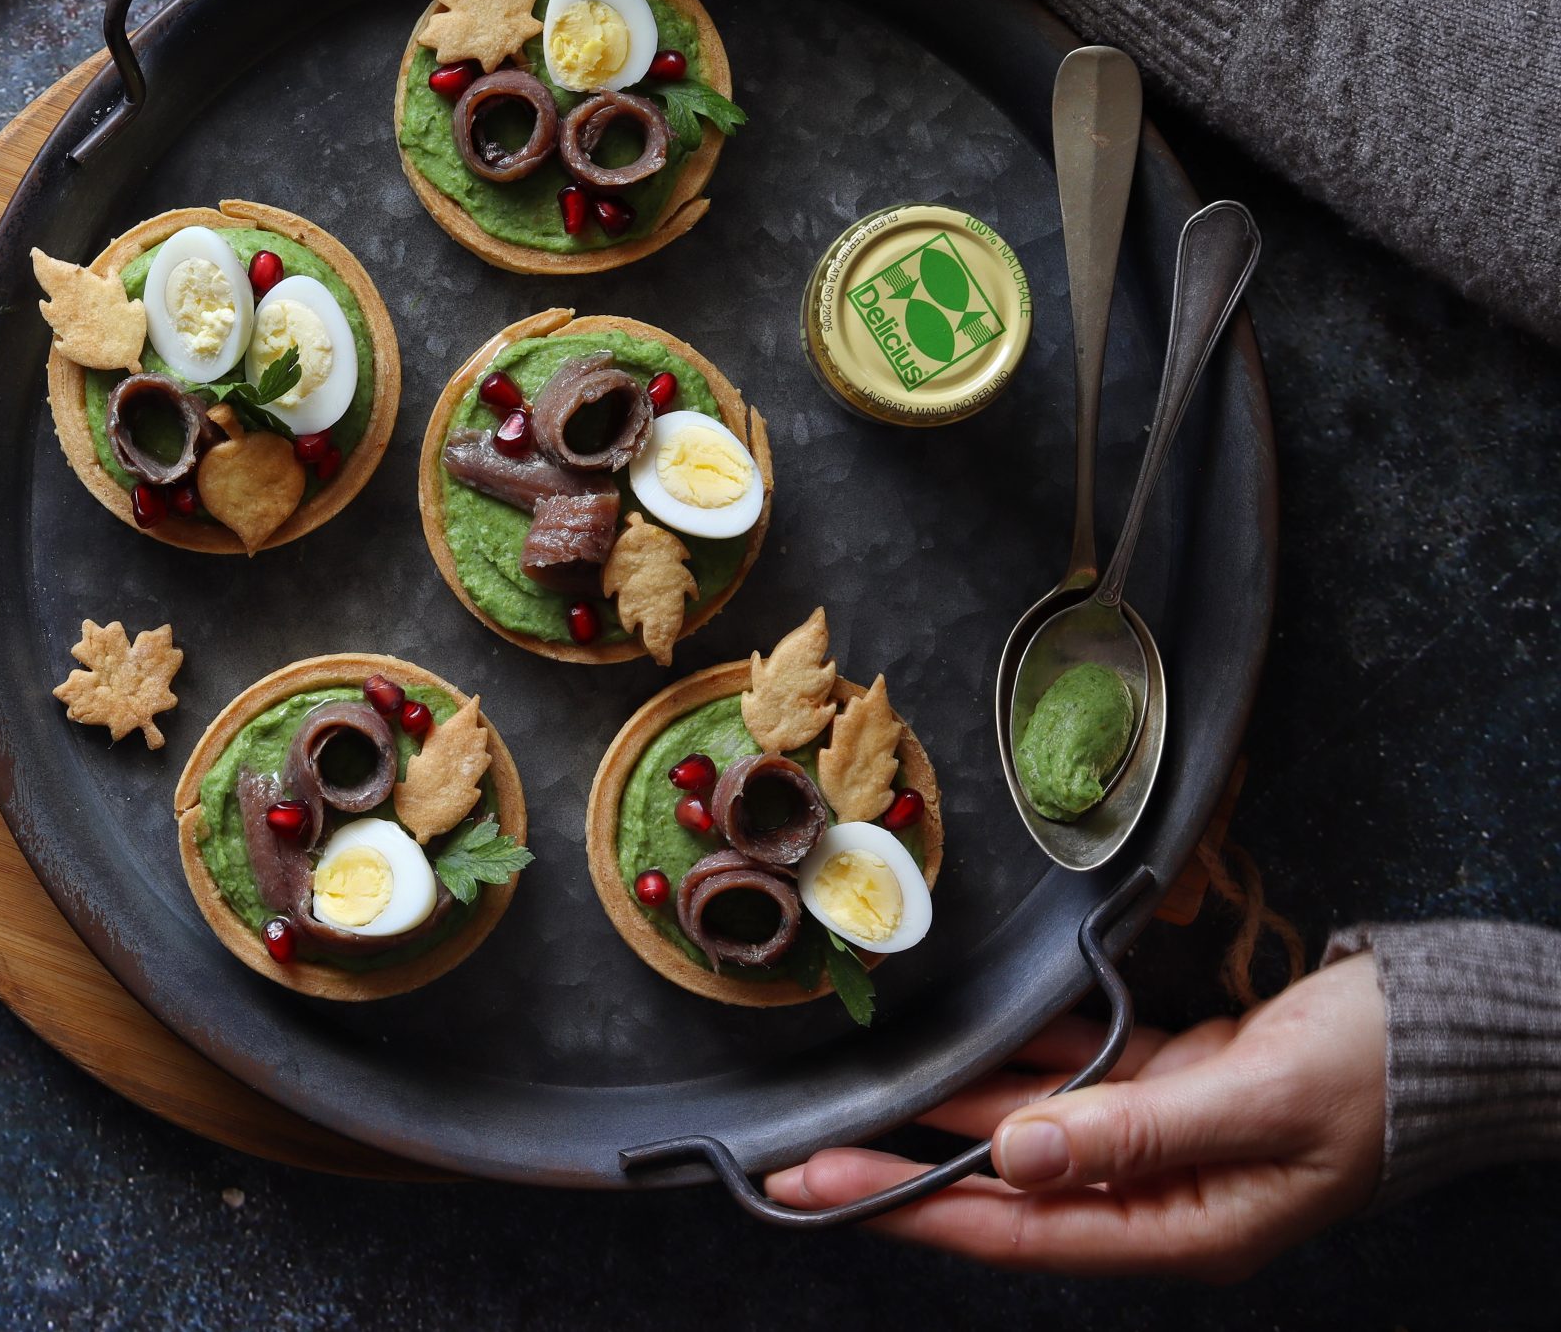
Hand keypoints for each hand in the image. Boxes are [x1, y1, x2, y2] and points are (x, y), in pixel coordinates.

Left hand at [769, 955, 1386, 1281]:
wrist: (1459, 1029)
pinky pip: (1075, 1072)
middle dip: (901, 1165)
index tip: (826, 1189)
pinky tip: (955, 1037)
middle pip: (1005, 1184)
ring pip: (1029, 1124)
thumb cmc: (1381, 1073)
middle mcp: (1161, 1192)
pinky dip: (1017, 1053)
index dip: (916, 1207)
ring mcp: (1166, 1138)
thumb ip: (1136, 1130)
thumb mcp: (1259, 1099)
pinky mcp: (1176, 1083)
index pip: (1020, 1228)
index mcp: (1185, 1225)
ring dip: (946, 1106)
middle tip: (798, 1154)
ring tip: (854, 1094)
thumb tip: (1021, 1158)